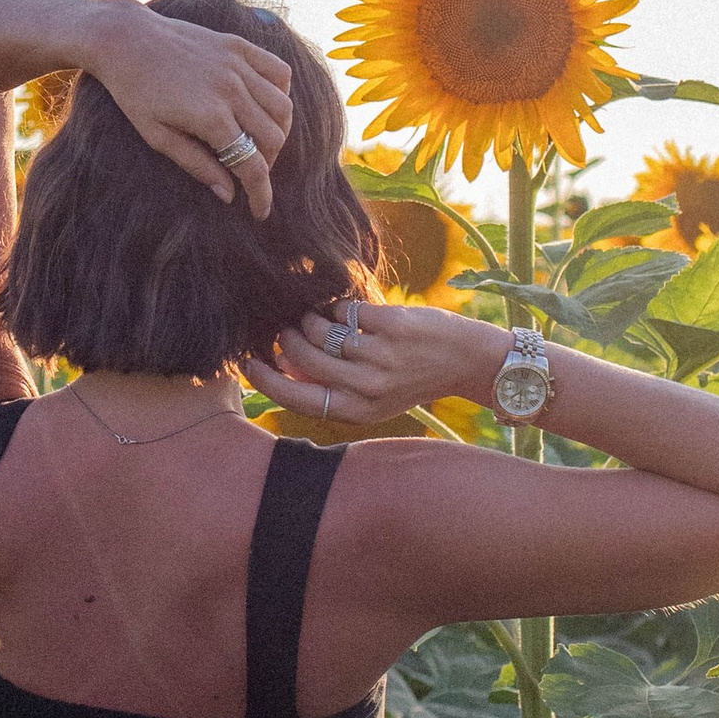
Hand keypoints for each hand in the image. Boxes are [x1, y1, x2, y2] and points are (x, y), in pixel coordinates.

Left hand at [85, 1, 293, 216]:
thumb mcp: (157, 136)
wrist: (125, 39)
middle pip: (274, 139)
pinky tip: (263, 104)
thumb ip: (196, 164)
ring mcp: (237, 65)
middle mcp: (231, 90)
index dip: (261, 195)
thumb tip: (228, 194)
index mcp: (210, 118)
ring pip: (282, 108)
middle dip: (266, 164)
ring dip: (277, 132)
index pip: (252, 165)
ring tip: (257, 141)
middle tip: (247, 171)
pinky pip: (280, 72)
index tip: (260, 212)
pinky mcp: (238, 46)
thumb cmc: (134, 91)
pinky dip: (281, 93)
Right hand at [247, 297, 505, 424]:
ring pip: (320, 329)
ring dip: (310, 318)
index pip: (297, 398)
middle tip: (287, 328)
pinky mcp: (393, 325)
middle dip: (287, 338)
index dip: (266, 380)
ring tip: (315, 316)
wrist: (469, 362)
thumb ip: (334, 388)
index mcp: (359, 412)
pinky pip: (345, 309)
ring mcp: (381, 356)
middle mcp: (368, 388)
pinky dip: (337, 305)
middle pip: (302, 357)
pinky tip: (344, 308)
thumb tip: (285, 367)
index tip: (249, 363)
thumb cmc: (414, 378)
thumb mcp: (375, 399)